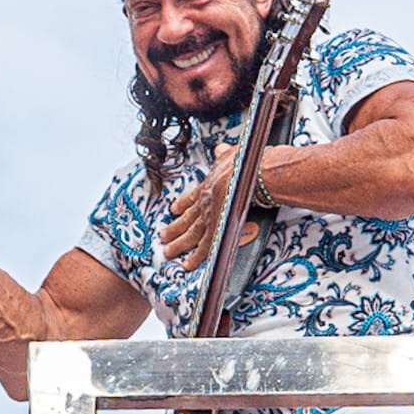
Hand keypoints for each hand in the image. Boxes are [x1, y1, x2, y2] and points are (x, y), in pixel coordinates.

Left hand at [161, 143, 235, 270]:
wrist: (250, 174)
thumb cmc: (244, 164)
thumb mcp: (230, 154)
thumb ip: (223, 154)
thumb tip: (219, 148)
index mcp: (209, 187)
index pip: (192, 198)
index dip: (183, 205)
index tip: (174, 210)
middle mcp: (205, 204)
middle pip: (186, 220)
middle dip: (174, 229)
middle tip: (163, 237)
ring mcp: (209, 218)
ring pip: (190, 235)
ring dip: (178, 245)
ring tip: (168, 253)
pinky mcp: (217, 230)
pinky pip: (206, 248)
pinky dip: (197, 258)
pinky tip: (188, 265)